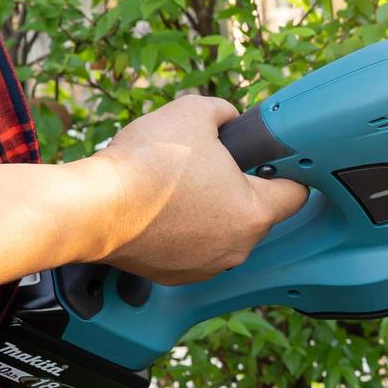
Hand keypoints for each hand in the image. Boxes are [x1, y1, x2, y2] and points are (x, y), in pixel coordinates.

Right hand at [86, 96, 308, 284]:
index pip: (295, 192)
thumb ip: (223, 112)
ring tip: (182, 186)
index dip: (286, 169)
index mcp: (254, 213)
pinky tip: (164, 209)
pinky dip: (185, 230)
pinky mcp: (176, 275)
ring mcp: (207, 266)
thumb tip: (228, 119)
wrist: (92, 207)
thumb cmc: (146, 163)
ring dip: (212, 210)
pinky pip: (195, 247)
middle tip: (212, 165)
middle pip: (257, 211)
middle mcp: (238, 247)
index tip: (269, 159)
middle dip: (241, 187)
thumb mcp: (194, 112)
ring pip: (225, 230)